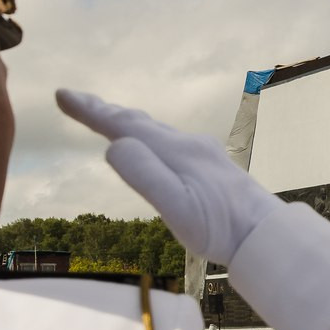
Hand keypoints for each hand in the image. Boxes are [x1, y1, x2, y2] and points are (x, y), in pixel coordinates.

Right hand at [57, 89, 281, 266]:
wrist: (267, 235)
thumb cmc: (220, 228)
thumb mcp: (175, 206)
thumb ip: (144, 174)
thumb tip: (113, 145)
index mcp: (174, 151)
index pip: (123, 125)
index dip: (90, 111)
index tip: (62, 94)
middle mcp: (188, 144)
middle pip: (138, 122)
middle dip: (104, 111)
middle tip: (74, 100)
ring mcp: (203, 154)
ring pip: (156, 130)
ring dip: (128, 122)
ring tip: (109, 117)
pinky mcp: (213, 167)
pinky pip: (171, 142)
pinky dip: (150, 136)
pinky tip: (157, 148)